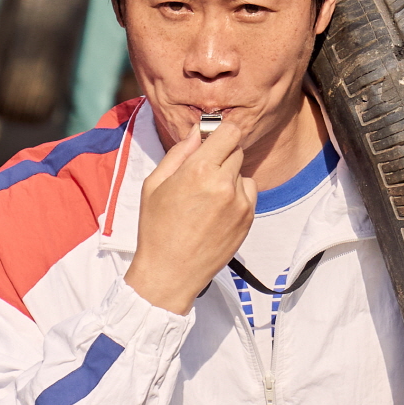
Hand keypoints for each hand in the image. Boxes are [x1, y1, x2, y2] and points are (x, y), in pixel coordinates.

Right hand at [125, 117, 255, 312]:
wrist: (169, 272)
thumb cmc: (156, 228)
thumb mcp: (154, 184)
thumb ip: (178, 153)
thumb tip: (196, 131)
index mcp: (199, 170)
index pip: (230, 131)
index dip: (221, 132)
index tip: (212, 139)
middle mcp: (224, 183)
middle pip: (237, 150)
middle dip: (221, 154)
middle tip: (202, 172)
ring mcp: (240, 203)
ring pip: (243, 172)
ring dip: (230, 176)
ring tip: (208, 197)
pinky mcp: (248, 219)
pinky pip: (249, 193)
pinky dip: (238, 195)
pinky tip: (217, 210)